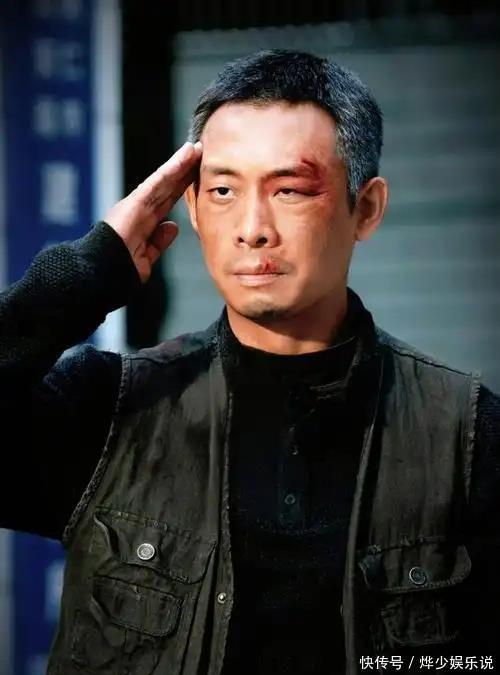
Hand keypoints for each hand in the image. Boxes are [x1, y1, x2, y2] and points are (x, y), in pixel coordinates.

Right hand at [104, 141, 201, 282]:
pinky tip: (185, 156)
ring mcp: (137, 204)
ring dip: (181, 163)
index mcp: (144, 222)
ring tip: (196, 148)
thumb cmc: (119, 271)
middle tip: (201, 153)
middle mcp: (140, 210)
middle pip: (168, 187)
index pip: (167, 200)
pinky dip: (172, 168)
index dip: (183, 186)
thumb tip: (173, 226)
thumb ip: (159, 241)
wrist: (102, 275)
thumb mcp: (147, 256)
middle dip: (185, 170)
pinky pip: (157, 182)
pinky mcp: (135, 201)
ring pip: (164, 180)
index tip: (198, 175)